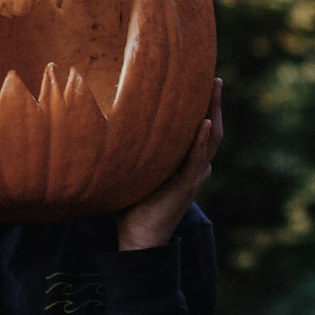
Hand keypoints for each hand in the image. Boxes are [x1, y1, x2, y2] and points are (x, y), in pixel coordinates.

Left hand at [115, 77, 222, 250]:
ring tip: (214, 88)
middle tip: (214, 76)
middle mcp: (195, 166)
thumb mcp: (133, 170)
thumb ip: (127, 150)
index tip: (201, 80)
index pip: (198, 128)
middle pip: (211, 127)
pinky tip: (205, 122)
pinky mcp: (186, 186)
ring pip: (210, 139)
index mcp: (184, 162)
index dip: (203, 106)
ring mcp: (193, 175)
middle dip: (214, 102)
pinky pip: (197, 160)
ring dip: (214, 112)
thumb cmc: (132, 206)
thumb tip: (100, 124)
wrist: (138, 238)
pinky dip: (201, 141)